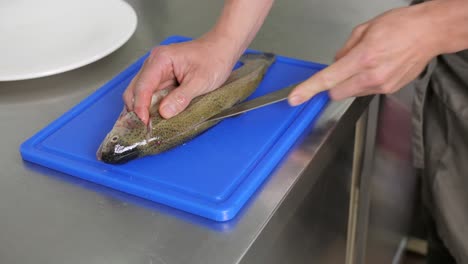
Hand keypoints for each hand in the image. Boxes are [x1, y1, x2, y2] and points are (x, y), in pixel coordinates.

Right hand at [123, 35, 237, 122]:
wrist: (222, 49)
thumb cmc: (214, 59)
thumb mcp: (200, 81)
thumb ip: (181, 97)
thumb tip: (164, 112)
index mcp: (161, 59)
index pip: (143, 86)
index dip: (140, 106)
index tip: (144, 122)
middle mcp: (154, 64)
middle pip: (135, 90)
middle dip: (137, 109)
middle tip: (145, 128)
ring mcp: (157, 71)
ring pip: (141, 93)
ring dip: (144, 109)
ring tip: (150, 125)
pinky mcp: (163, 79)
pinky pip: (152, 94)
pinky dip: (152, 106)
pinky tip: (156, 117)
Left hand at [288, 3, 443, 104]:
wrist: (430, 33)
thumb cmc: (401, 26)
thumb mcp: (364, 29)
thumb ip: (345, 50)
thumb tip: (335, 64)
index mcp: (363, 58)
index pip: (328, 79)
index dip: (309, 89)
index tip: (295, 98)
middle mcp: (372, 76)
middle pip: (337, 92)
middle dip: (334, 84)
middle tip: (345, 68)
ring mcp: (382, 86)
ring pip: (352, 93)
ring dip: (351, 82)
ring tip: (368, 63)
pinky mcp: (389, 90)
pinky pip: (367, 91)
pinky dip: (365, 83)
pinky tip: (378, 67)